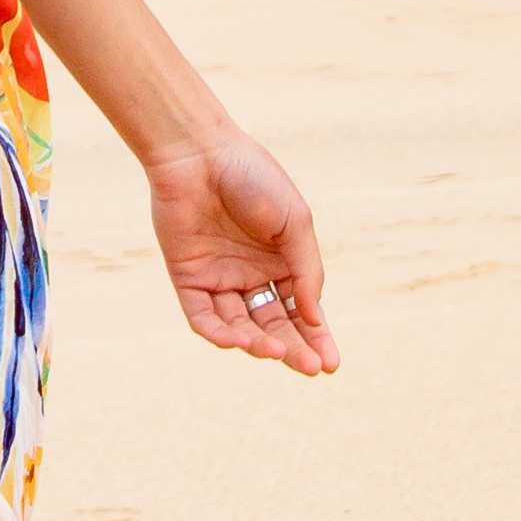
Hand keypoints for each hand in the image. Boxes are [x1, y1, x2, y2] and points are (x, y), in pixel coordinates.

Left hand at [145, 127, 336, 375]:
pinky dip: (221, 333)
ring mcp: (219, 279)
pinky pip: (204, 318)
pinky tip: (241, 340)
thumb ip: (307, 270)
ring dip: (259, 344)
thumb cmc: (254, 179)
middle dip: (293, 349)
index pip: (302, 312)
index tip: (331, 366)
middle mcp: (252, 276)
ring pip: (241, 327)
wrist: (200, 153)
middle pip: (274, 326)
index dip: (317, 339)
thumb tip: (314, 318)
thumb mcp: (296, 223)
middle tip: (309, 368)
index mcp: (282, 262)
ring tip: (276, 351)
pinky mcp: (188, 279)